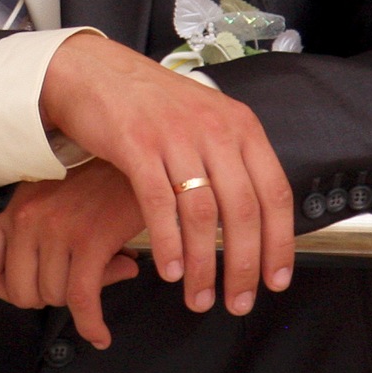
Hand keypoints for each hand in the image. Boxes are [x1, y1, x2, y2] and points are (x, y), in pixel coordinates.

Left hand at [0, 163, 144, 346]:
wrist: (137, 163)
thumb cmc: (93, 181)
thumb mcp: (45, 199)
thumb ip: (29, 240)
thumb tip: (40, 289)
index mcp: (7, 204)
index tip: (20, 290)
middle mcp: (25, 215)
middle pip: (19, 292)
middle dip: (45, 298)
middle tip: (66, 285)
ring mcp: (56, 227)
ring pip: (54, 296)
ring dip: (75, 300)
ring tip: (94, 278)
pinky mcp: (91, 240)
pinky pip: (83, 300)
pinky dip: (91, 324)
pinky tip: (99, 333)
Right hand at [37, 31, 296, 316]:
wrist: (92, 71)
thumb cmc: (148, 103)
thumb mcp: (204, 120)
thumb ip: (230, 159)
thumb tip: (254, 217)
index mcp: (239, 125)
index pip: (275, 193)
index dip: (279, 243)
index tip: (276, 279)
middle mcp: (213, 128)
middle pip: (243, 210)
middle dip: (242, 266)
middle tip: (237, 301)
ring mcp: (175, 135)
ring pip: (202, 214)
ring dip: (203, 265)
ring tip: (199, 296)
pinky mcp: (136, 143)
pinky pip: (159, 204)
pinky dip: (168, 243)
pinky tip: (170, 270)